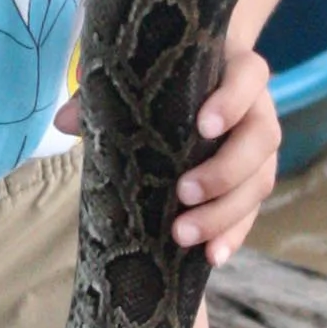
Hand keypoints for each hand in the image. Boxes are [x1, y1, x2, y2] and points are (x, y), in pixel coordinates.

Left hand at [60, 39, 281, 257]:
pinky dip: (233, 235)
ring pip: (260, 181)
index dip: (233, 101)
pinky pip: (252, 211)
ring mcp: (259, 149)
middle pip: (261, 139)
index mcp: (234, 70)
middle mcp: (257, 109)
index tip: (203, 126)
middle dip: (225, 171)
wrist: (199, 83)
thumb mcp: (138, 76)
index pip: (250, 77)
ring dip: (225, 213)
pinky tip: (211, 257)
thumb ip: (104, 93)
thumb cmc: (166, 78)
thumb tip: (64, 122)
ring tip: (183, 234)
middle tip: (183, 192)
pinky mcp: (254, 182)